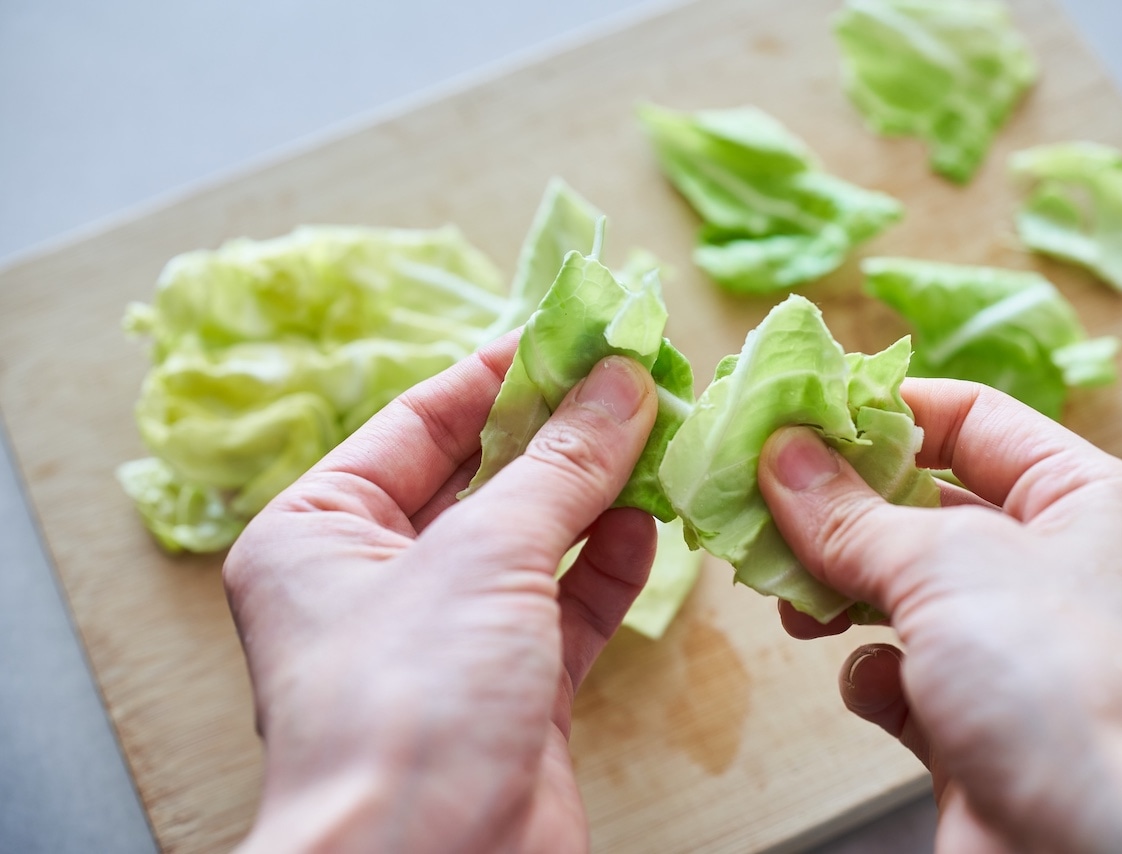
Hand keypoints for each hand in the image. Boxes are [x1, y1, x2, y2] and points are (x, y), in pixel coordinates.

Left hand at [223, 334, 658, 852]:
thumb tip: (616, 382)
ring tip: (655, 438)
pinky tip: (648, 522)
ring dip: (594, 494)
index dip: (497, 374)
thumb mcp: (480, 557)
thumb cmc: (403, 713)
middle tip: (631, 378)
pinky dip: (609, 566)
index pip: (417, 425)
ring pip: (532, 542)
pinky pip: (566, 608)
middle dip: (558, 433)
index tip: (572, 333)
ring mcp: (447, 642)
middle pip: (480, 480)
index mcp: (318, 535)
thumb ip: (557, 466)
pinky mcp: (511, 694)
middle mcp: (376, 584)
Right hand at [758, 380, 1121, 853]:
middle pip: (926, 506)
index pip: (973, 419)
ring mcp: (1019, 648)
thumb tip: (783, 456)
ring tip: (793, 602)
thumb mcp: (946, 566)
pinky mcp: (981, 720)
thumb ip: (852, 512)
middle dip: (843, 511)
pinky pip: (905, 672)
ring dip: (839, 592)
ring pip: (903, 589)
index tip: (797, 415)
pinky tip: (875, 685)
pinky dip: (875, 674)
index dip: (884, 412)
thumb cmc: (1062, 689)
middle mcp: (1060, 568)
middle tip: (766, 507)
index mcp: (1088, 501)